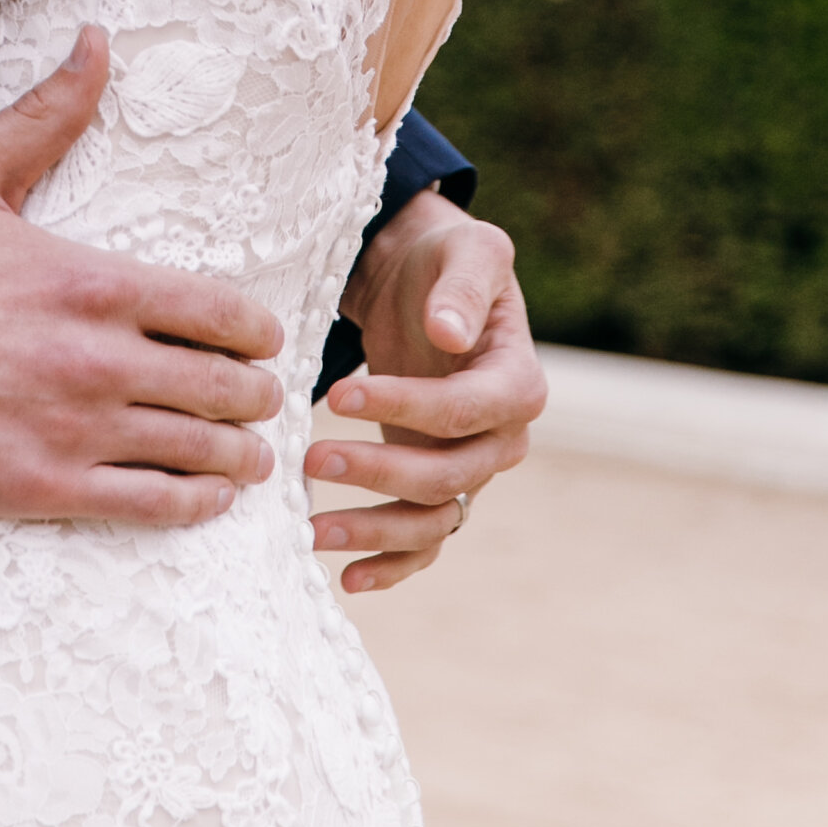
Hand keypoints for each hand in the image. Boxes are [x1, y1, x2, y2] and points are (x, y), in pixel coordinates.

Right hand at [0, 28, 283, 527]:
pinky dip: (193, 506)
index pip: (219, 311)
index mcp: (94, 281)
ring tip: (250, 459)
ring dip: (238, 458)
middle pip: (223, 387)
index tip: (263, 339)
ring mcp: (75, 429)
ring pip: (198, 452)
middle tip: (262, 401)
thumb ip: (47, 114)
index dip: (256, 331)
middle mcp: (99, 358)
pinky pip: (149, 505)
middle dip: (256, 396)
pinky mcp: (44, 486)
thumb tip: (97, 43)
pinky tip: (207, 500)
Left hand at [303, 191, 546, 594]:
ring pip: (433, 520)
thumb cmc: (447, 260)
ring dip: (374, 531)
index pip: (462, 410)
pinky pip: (425, 541)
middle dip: (378, 472)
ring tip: (311, 529)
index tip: (336, 396)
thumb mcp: (467, 249)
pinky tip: (346, 576)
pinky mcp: (438, 484)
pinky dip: (391, 565)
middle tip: (309, 458)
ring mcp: (471, 468)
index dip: (403, 408)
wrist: (426, 282)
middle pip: (447, 475)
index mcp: (518, 382)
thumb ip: (464, 288)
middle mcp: (502, 438)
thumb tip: (450, 332)